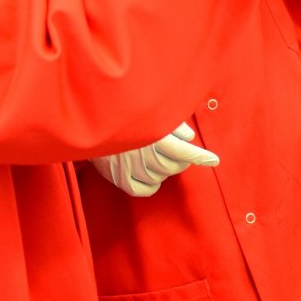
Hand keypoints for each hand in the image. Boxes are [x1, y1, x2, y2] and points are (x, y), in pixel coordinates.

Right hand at [91, 122, 218, 198]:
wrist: (86, 120)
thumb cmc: (120, 112)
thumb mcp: (147, 111)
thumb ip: (171, 123)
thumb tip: (189, 137)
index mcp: (150, 135)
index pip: (183, 150)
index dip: (200, 156)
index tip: (214, 160)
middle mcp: (141, 154)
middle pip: (173, 166)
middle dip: (180, 160)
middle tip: (178, 152)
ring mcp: (130, 169)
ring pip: (160, 177)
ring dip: (164, 169)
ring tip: (157, 157)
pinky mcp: (120, 179)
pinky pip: (145, 189)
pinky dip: (151, 184)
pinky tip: (149, 173)